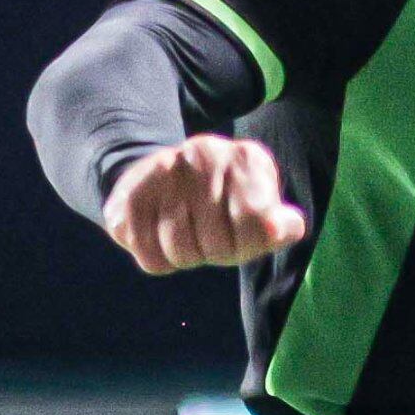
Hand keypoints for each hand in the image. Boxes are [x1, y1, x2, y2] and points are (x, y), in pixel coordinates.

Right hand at [102, 136, 306, 273]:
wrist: (163, 177)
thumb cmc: (225, 204)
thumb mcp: (259, 208)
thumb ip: (278, 225)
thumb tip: (284, 228)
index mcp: (246, 158)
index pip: (258, 226)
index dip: (248, 245)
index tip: (241, 235)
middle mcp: (205, 154)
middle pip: (218, 247)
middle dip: (216, 253)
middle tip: (209, 236)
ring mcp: (164, 170)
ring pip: (181, 253)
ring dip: (186, 258)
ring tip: (187, 234)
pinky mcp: (129, 195)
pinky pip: (151, 258)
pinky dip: (159, 260)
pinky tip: (161, 237)